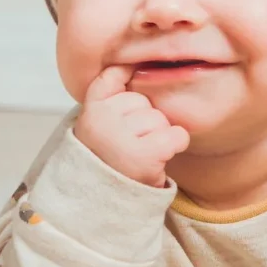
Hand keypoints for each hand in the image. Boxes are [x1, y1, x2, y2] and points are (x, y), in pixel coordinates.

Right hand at [74, 65, 189, 187]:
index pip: (112, 77)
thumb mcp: (98, 125)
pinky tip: (160, 156)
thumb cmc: (108, 159)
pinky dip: (176, 144)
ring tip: (141, 154)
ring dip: (158, 136)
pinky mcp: (145, 154)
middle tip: (131, 145)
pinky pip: (176, 134)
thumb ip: (109, 95)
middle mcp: (102, 121)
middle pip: (143, 100)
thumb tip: (130, 63)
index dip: (125, 78)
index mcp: (90, 111)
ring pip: (160, 118)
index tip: (128, 91)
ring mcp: (122, 137)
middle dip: (145, 121)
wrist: (102, 203)